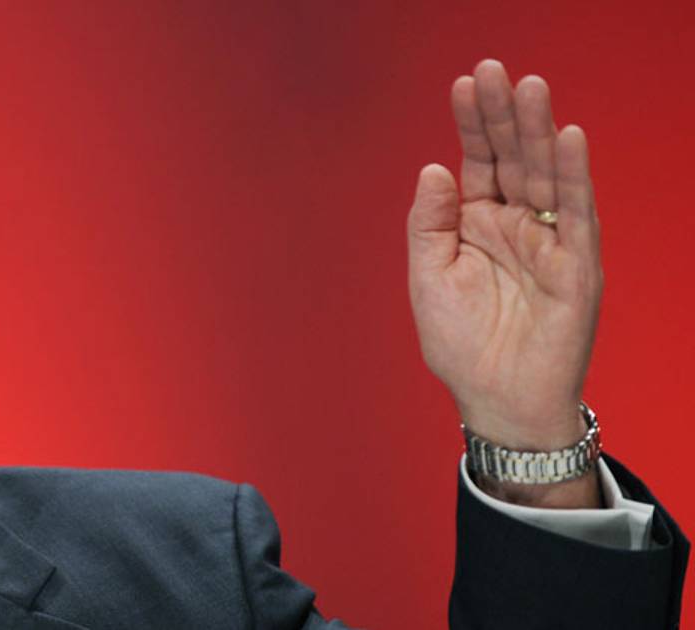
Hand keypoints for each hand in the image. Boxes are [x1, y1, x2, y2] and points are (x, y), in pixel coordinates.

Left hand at [407, 60, 602, 506]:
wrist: (496, 401)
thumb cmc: (461, 345)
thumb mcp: (429, 278)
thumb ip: (430, 224)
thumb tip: (433, 167)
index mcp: (478, 222)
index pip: (478, 160)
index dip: (473, 123)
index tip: (466, 82)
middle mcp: (515, 223)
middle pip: (513, 157)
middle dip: (504, 114)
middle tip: (497, 70)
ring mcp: (548, 241)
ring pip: (546, 175)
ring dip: (539, 132)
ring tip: (530, 88)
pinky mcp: (576, 266)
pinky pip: (576, 215)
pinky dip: (573, 178)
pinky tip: (566, 140)